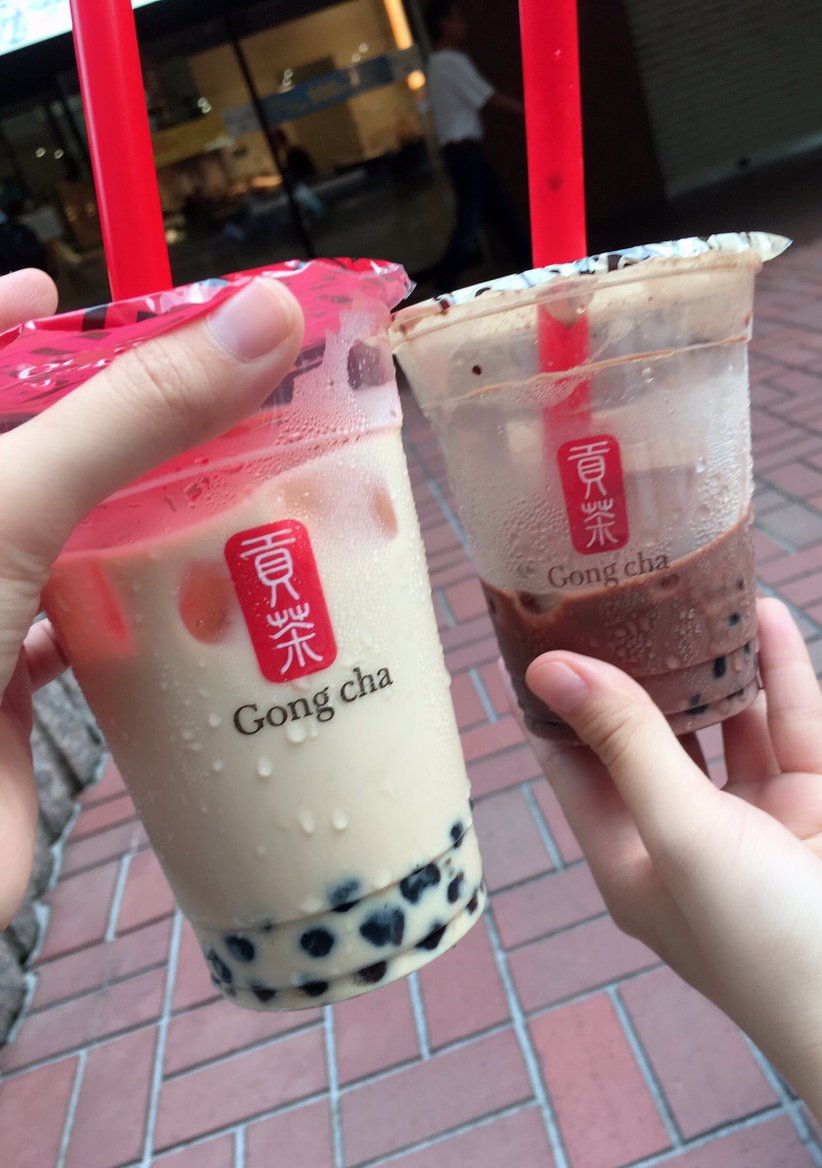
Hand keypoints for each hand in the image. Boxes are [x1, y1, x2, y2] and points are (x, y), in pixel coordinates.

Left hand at [0, 269, 303, 927]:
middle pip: (28, 459)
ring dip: (134, 516)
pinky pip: (81, 631)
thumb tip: (266, 315)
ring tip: (222, 476)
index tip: (56, 289)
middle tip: (194, 387)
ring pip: (60, 542)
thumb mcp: (10, 505)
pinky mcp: (10, 694)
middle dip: (102, 422)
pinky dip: (134, 609)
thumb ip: (131, 413)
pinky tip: (193, 591)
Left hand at [524, 598, 821, 1167]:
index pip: (572, 761)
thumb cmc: (769, 944)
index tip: (542, 624)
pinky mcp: (818, 812)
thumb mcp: (682, 833)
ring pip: (726, 724)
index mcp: (628, 858)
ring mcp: (755, 824)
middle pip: (648, 734)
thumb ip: (625, 744)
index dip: (557, 696)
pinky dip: (780, 675)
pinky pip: (792, 728)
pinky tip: (765, 615)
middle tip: (620, 588)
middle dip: (637, 667)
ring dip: (713, 663)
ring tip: (693, 589)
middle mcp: (682, 838)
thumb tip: (549, 669)